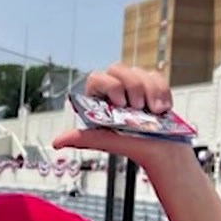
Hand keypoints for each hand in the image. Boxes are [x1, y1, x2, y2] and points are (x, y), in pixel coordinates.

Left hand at [51, 62, 186, 166]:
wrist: (163, 152)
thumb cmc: (134, 146)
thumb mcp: (107, 141)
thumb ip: (83, 138)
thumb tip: (57, 142)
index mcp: (100, 100)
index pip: (96, 78)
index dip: (110, 86)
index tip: (121, 103)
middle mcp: (116, 90)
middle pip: (118, 69)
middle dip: (132, 86)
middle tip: (138, 107)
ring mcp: (135, 87)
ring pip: (138, 71)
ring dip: (149, 91)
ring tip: (153, 111)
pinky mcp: (153, 87)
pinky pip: (156, 77)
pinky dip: (161, 92)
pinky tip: (162, 108)